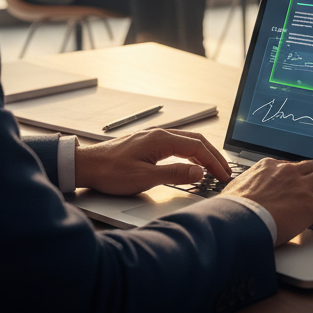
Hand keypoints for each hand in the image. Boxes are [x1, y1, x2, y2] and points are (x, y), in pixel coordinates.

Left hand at [75, 129, 230, 195]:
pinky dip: (190, 154)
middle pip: (196, 141)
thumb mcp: (145, 178)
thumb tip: (199, 172)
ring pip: (187, 141)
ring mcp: (154, 138)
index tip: (224, 176)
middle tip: (225, 172)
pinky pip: (177, 145)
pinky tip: (192, 164)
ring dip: (203, 154)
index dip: (214, 162)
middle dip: (214, 156)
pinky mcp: (148, 144)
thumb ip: (175, 175)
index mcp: (162, 139)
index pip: (198, 147)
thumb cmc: (111, 172)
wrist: (87, 166)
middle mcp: (160, 134)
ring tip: (213, 169)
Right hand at [220, 158, 312, 246]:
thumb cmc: (231, 210)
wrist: (236, 220)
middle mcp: (287, 171)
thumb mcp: (236, 190)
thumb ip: (245, 187)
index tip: (304, 181)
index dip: (301, 174)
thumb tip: (240, 194)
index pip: (292, 165)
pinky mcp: (311, 204)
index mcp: (268, 166)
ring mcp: (300, 186)